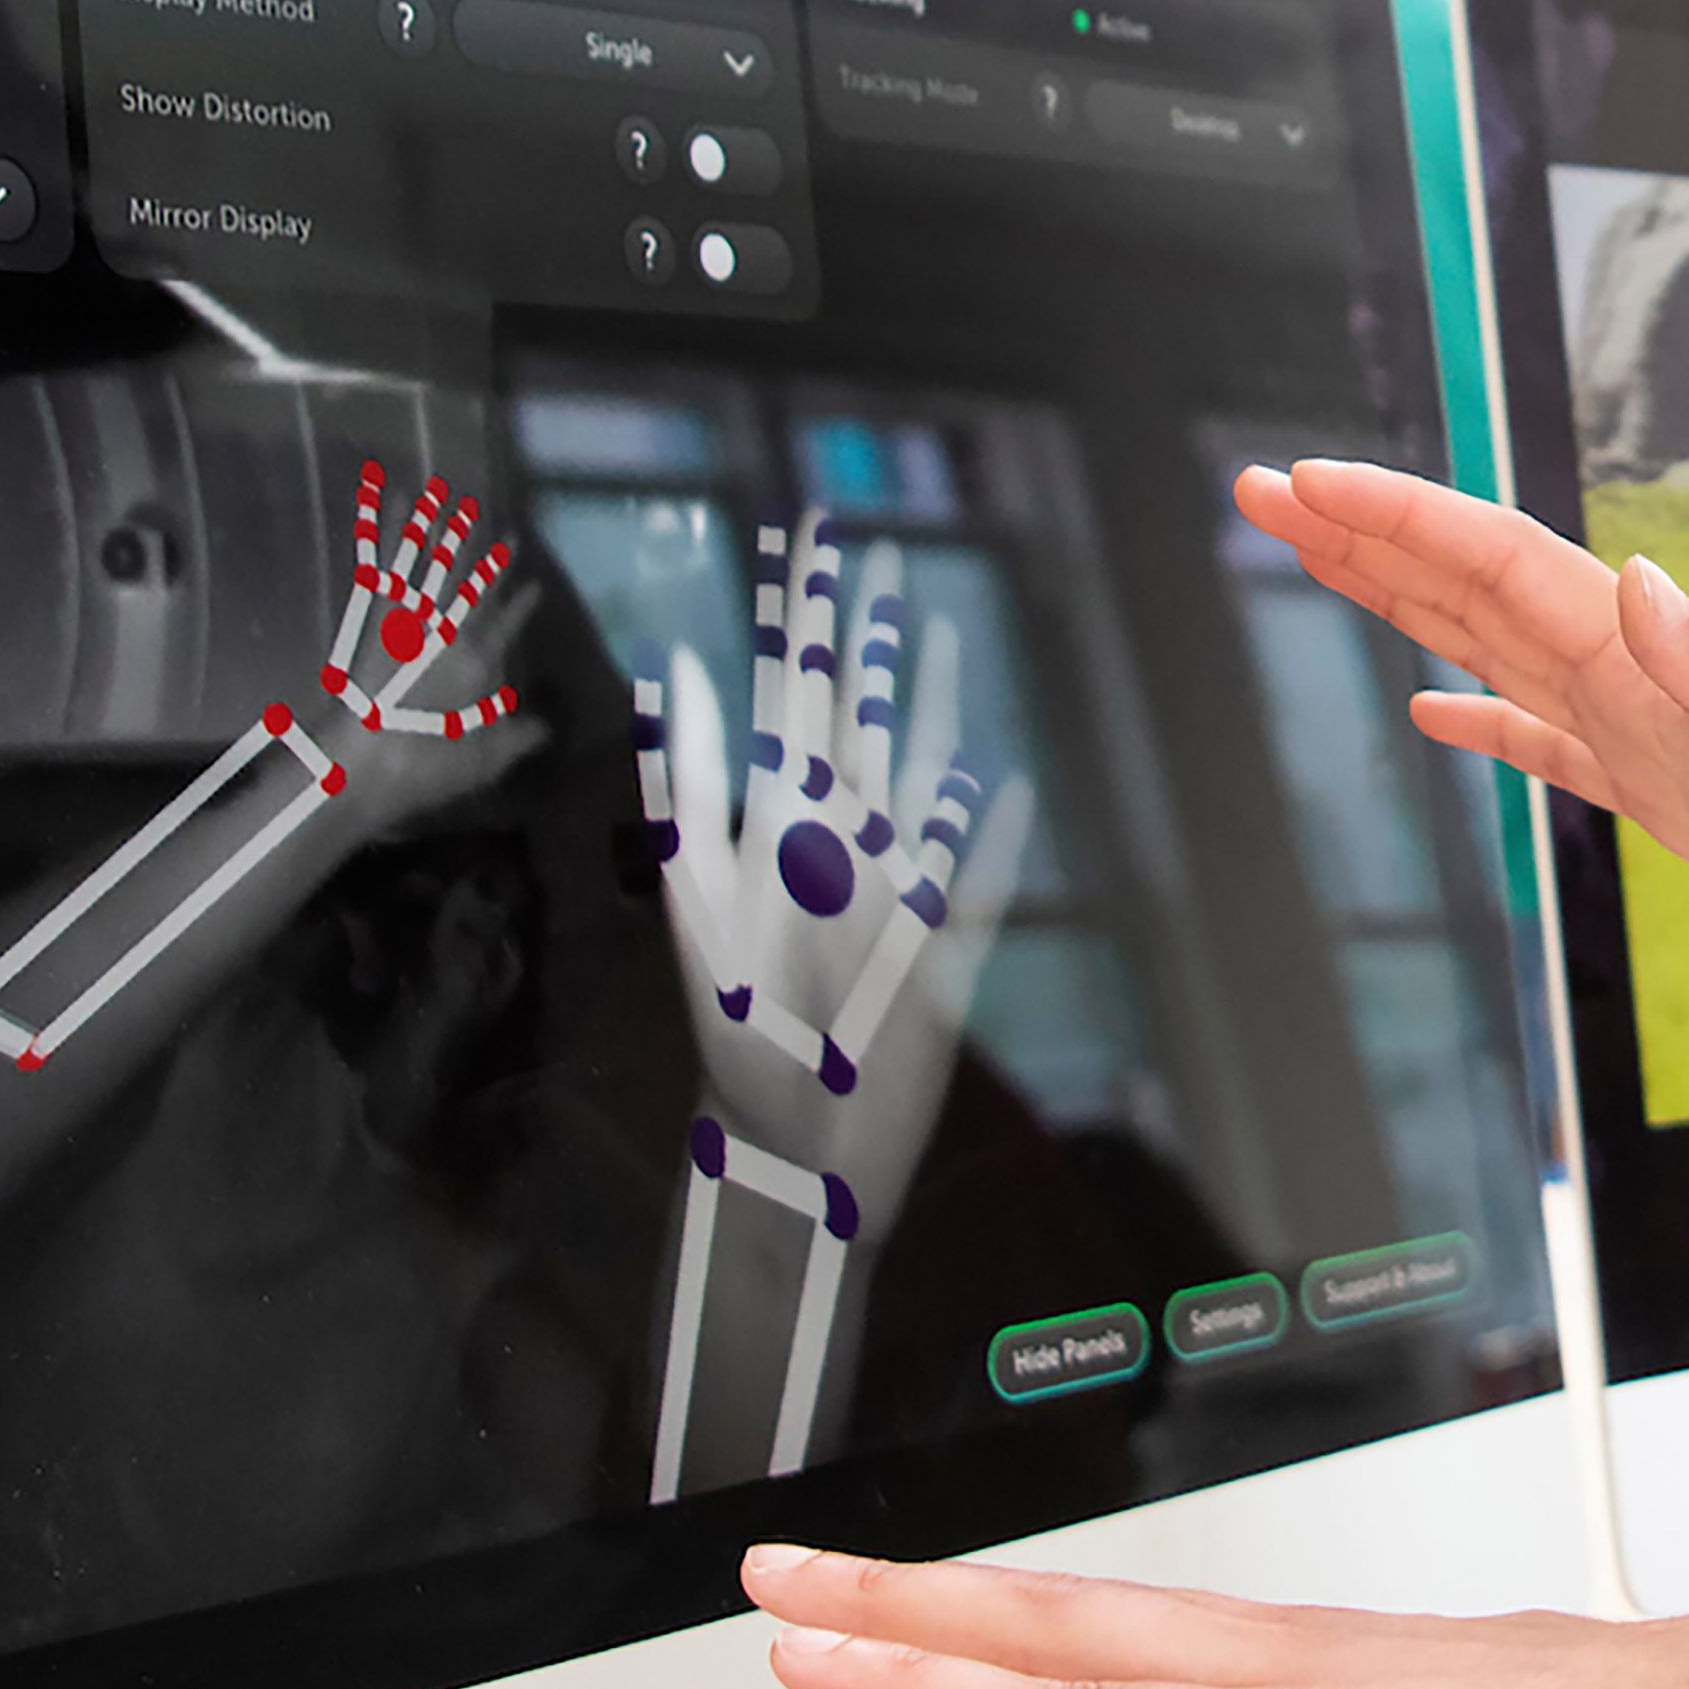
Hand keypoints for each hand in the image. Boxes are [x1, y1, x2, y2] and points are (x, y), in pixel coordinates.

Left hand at [660, 516, 1033, 1235]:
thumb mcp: (706, 908)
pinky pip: (975, 873)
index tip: (805, 535)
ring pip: (916, 770)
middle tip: (872, 550)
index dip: (798, 614)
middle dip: (860, 634)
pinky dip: (994, 831)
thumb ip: (697, 792)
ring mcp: (896, 889)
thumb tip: (679, 669)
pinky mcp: (944, 949)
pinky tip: (1009, 787)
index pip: (792, 693)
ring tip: (936, 631)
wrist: (798, 1152)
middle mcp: (841, 842)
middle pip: (856, 714)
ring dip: (927, 703)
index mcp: (784, 824)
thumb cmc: (746, 1044)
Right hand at [1235, 460, 1688, 995]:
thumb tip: (1635, 584)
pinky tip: (1432, 714)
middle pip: (1468, 585)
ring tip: (1321, 559)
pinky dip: (1479, 720)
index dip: (1395, 521)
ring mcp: (1640, 732)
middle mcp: (1631, 677)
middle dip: (1364, 535)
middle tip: (1265, 493)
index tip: (1303, 484)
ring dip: (1402, 601)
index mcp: (1651, 658)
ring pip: (1488, 647)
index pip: (1496, 567)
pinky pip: (1540, 745)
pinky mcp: (1662, 794)